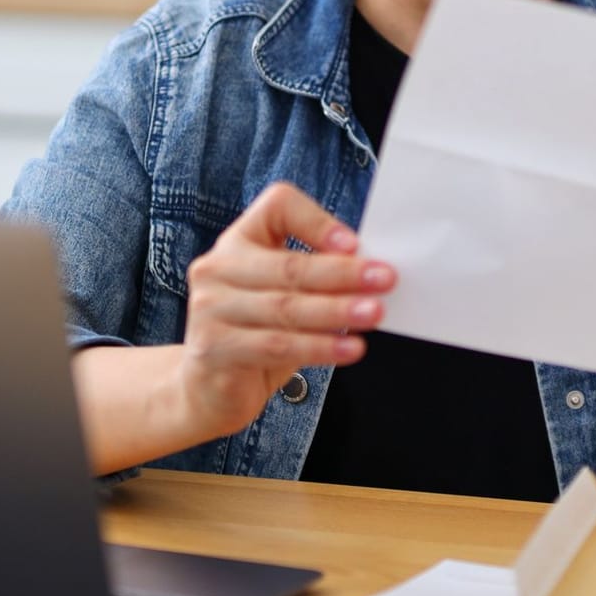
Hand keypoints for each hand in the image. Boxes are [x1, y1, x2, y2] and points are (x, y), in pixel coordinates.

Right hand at [177, 181, 393, 439]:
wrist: (210, 388)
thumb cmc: (259, 333)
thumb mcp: (286, 295)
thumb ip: (315, 278)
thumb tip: (372, 272)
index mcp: (239, 240)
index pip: (277, 207)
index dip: (317, 221)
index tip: (355, 243)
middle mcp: (218, 267)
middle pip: (288, 265)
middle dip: (343, 273)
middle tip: (384, 279)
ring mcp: (210, 307)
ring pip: (286, 307)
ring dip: (337, 311)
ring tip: (374, 313)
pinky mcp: (214, 347)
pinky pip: (277, 345)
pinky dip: (319, 347)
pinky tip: (350, 349)